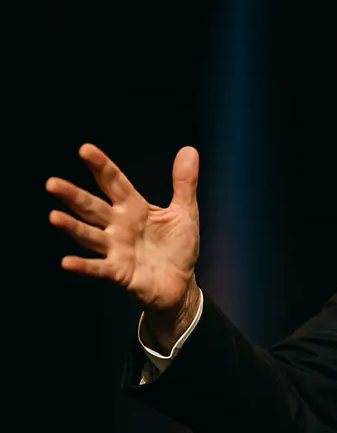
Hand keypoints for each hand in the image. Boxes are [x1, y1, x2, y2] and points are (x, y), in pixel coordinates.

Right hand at [46, 143, 201, 349]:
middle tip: (51, 183)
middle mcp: (119, 226)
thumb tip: (189, 149)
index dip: (102, 167)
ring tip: (53, 216)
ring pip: (90, 235)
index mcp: (135, 208)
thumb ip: (184, 183)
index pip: (115, 183)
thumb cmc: (177, 246)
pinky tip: (66, 262)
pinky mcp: (119, 272)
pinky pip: (99, 268)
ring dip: (72, 227)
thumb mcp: (185, 211)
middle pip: (93, 207)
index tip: (85, 149)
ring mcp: (116, 249)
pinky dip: (84, 266)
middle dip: (73, 195)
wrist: (180, 283)